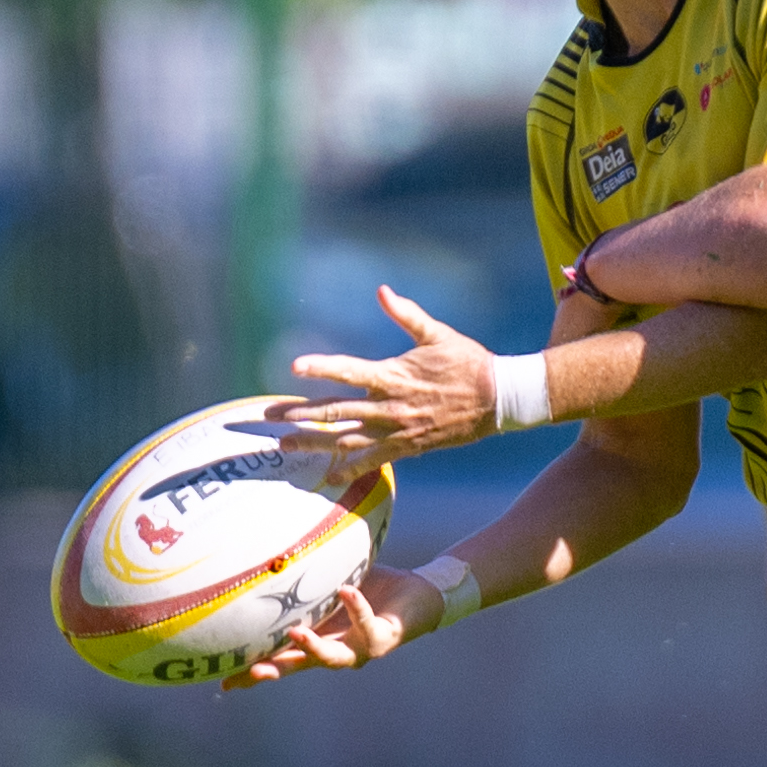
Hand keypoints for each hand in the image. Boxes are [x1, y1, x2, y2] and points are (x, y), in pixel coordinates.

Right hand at [220, 567, 443, 688]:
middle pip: (298, 667)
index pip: (280, 659)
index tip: (223, 681)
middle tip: (251, 672)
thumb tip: (268, 551)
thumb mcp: (329, 585)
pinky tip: (346, 590)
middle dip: (274, 670)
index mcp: (317, 640)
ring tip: (295, 633)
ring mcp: (359, 650)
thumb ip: (303, 577)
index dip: (253, 672)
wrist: (417, 595)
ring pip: (332, 657)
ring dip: (312, 647)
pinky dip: (356, 607)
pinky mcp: (383, 638)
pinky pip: (367, 622)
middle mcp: (334, 651)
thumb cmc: (369, 589)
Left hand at [284, 287, 506, 461]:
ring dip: (314, 442)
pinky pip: (373, 461)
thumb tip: (382, 291)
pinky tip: (327, 475)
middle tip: (269, 417)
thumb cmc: (468, 362)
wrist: (498, 400)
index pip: (349, 371)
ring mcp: (396, 430)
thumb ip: (407, 314)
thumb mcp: (437, 334)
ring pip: (346, 439)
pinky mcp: (407, 447)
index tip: (295, 367)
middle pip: (336, 411)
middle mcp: (389, 406)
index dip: (321, 368)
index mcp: (393, 375)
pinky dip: (349, 468)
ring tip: (285, 445)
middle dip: (299, 413)